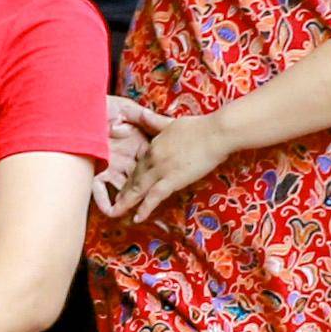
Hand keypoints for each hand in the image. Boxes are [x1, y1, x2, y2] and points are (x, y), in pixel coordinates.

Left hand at [99, 105, 228, 220]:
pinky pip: (154, 197)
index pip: (138, 164)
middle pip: (135, 178)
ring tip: (117, 212)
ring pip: (139, 188)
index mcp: (152, 145)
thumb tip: (142, 113)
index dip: (130, 176)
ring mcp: (161, 170)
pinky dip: (144, 208)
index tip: (125, 185)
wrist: (215, 133)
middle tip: (115, 202)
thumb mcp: (171, 122)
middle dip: (124, 191)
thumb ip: (154, 121)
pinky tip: (136, 218)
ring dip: (127, 202)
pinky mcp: (172, 180)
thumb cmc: (198, 127)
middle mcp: (152, 158)